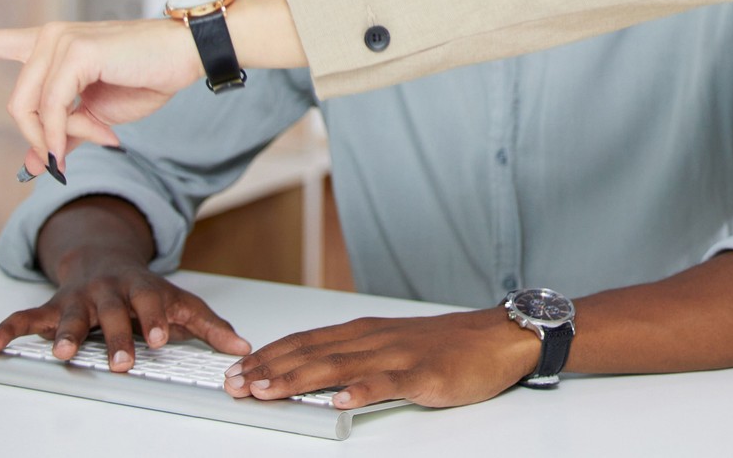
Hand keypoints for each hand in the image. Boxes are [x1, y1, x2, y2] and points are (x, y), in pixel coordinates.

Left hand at [0, 17, 199, 171]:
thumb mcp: (96, 115)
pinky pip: (54, 106)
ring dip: (59, 138)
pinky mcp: (77, 51)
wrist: (184, 57)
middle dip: (41, 138)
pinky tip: (99, 134)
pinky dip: (66, 130)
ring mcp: (60, 41)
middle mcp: (49, 37)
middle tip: (69, 156)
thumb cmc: (146, 78)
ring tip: (102, 136)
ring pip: (32, 109)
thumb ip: (62, 133)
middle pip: (16, 105)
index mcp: (50, 47)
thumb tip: (34, 164)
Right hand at [0, 254, 250, 371]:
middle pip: (112, 313)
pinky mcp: (51, 307)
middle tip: (121, 362)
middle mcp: (108, 290)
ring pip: (70, 315)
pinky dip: (8, 329)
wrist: (103, 256)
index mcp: (141, 287)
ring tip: (61, 353)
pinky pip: (25, 317)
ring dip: (64, 334)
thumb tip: (242, 347)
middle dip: (116, 336)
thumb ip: (208, 325)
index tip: (161, 337)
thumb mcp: (180, 300)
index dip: (156, 317)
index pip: (151, 301)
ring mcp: (77, 297)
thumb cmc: (144, 288)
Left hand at [223, 309, 542, 409]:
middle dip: (269, 369)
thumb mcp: (392, 344)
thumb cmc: (446, 345)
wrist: (497, 336)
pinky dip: (362, 391)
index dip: (270, 354)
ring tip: (266, 390)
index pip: (306, 341)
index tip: (237, 368)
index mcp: (365, 333)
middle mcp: (375, 339)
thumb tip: (313, 372)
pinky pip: (389, 383)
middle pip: (313, 353)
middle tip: (235, 383)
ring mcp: (399, 356)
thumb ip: (356, 355)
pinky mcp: (425, 375)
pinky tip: (340, 400)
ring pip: (340, 367)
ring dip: (298, 378)